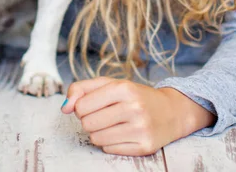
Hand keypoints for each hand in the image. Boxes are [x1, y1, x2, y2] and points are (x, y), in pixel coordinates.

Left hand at [60, 77, 215, 155]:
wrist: (171, 111)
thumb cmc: (135, 96)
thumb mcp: (110, 84)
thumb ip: (82, 89)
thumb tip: (64, 108)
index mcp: (124, 87)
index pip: (82, 105)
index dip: (81, 107)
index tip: (92, 105)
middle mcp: (133, 107)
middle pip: (87, 123)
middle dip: (90, 120)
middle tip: (103, 115)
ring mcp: (140, 128)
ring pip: (97, 139)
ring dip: (98, 133)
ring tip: (112, 124)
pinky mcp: (145, 147)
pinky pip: (110, 150)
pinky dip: (110, 143)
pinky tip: (122, 133)